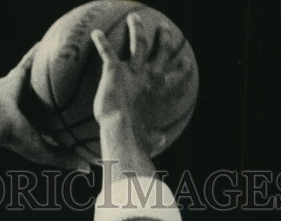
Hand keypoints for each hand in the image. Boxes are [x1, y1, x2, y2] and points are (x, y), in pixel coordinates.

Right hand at [0, 47, 93, 171]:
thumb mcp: (45, 152)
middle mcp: (29, 106)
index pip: (54, 120)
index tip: (82, 112)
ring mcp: (21, 90)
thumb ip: (66, 158)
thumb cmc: (16, 139)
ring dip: (51, 68)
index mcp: (35, 124)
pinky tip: (50, 41)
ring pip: (40, 78)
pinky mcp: (15, 76)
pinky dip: (38, 52)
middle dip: (60, 90)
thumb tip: (89, 169)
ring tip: (67, 56)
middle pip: (49, 96)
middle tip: (80, 82)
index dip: (66, 116)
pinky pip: (29, 61)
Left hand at [90, 13, 193, 155]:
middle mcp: (150, 76)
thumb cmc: (136, 140)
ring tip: (133, 18)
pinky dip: (100, 42)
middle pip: (161, 50)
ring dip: (136, 28)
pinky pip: (107, 51)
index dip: (183, 69)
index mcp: (159, 93)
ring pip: (139, 42)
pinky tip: (95, 34)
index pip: (177, 78)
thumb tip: (161, 141)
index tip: (186, 62)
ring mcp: (133, 70)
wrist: (122, 133)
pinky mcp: (115, 70)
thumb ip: (156, 139)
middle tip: (163, 29)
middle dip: (164, 38)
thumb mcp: (150, 141)